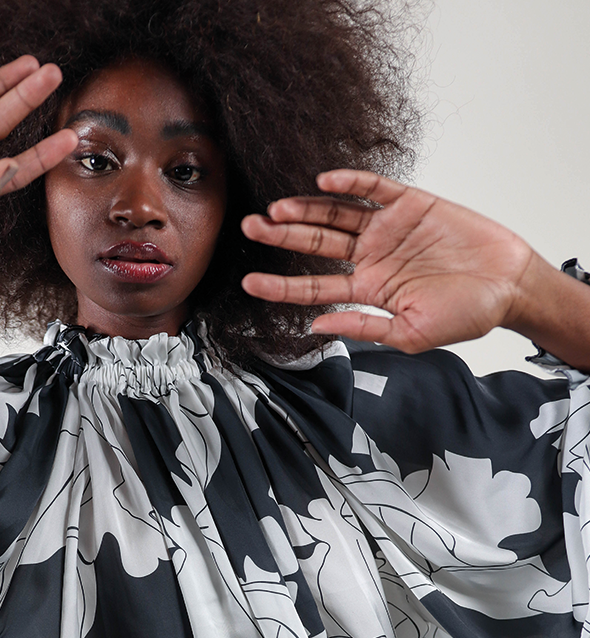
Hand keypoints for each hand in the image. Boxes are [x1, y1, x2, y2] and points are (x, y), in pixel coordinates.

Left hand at [240, 170, 535, 353]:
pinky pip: (373, 188)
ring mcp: (387, 229)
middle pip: (314, 245)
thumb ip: (364, 328)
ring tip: (276, 210)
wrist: (509, 286)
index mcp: (367, 290)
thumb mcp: (410, 335)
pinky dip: (350, 182)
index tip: (249, 283)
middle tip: (249, 229)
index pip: (313, 288)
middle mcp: (371, 257)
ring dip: (305, 211)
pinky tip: (325, 181)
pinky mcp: (409, 204)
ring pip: (335, 215)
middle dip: (280, 237)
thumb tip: (316, 327)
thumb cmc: (466, 315)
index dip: (280, 286)